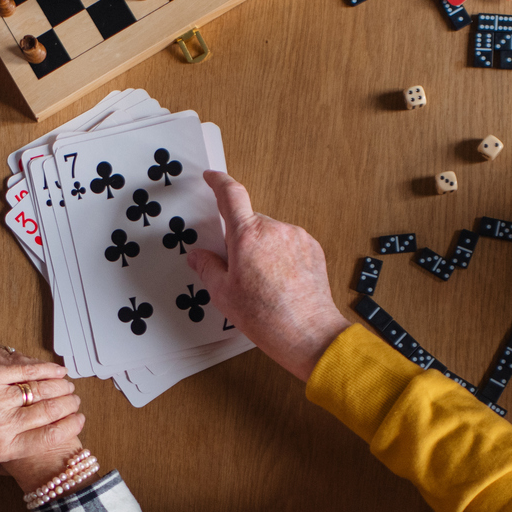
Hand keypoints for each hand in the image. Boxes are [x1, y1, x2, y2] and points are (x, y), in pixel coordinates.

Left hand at [0, 342, 91, 491]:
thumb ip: (3, 468)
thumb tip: (27, 470)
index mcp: (4, 447)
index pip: (51, 436)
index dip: (71, 427)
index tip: (79, 420)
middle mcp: (3, 424)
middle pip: (51, 411)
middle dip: (69, 404)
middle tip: (75, 400)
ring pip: (42, 389)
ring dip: (61, 385)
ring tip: (68, 385)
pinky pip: (26, 370)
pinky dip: (46, 368)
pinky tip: (57, 369)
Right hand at [190, 172, 350, 380]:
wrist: (307, 333)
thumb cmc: (268, 318)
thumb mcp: (224, 294)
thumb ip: (208, 268)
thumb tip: (198, 257)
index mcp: (247, 236)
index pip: (230, 194)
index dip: (218, 182)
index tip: (212, 178)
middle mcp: (274, 230)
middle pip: (250, 221)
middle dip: (241, 238)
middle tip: (238, 267)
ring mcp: (296, 237)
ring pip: (270, 233)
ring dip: (262, 248)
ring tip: (263, 281)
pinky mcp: (312, 247)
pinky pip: (289, 242)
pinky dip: (281, 255)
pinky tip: (279, 281)